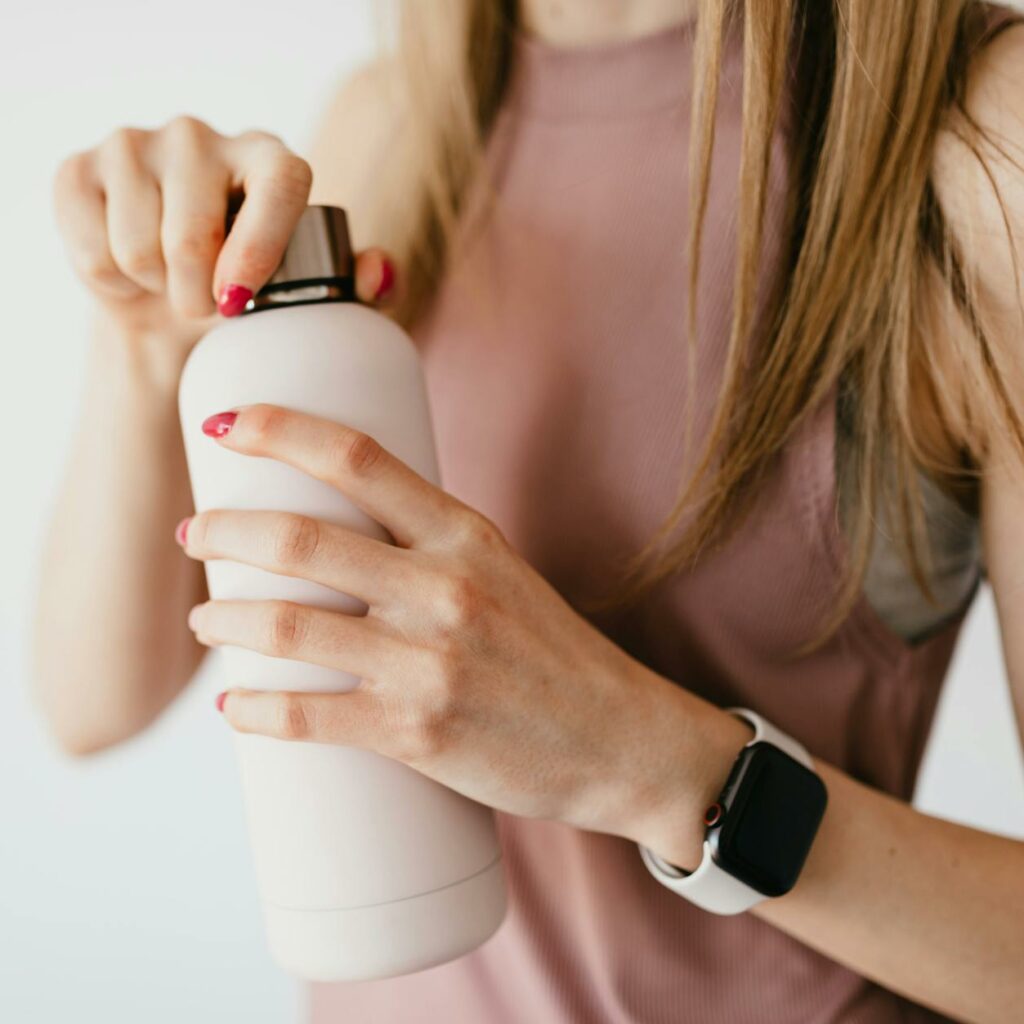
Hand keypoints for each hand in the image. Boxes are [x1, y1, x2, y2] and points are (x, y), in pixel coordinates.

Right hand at [52, 116, 393, 351]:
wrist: (167, 306)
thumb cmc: (250, 296)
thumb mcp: (309, 295)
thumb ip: (356, 286)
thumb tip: (377, 273)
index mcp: (269, 157)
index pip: (280, 181)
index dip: (261, 246)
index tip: (239, 299)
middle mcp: (202, 136)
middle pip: (194, 232)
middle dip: (199, 295)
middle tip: (208, 305)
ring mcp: (135, 145)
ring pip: (139, 248)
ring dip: (157, 290)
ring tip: (171, 283)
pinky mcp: (79, 170)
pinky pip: (94, 251)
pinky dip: (112, 282)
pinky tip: (129, 271)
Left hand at [178, 404, 730, 847]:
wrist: (618, 740)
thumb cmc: (551, 653)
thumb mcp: (500, 571)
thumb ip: (426, 544)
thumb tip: (336, 531)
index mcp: (465, 534)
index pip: (357, 457)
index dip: (280, 430)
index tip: (228, 424)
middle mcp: (444, 587)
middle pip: (301, 540)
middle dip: (224, 532)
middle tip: (195, 535)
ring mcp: (430, 662)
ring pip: (288, 628)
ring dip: (223, 621)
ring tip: (205, 623)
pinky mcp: (417, 733)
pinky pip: (307, 716)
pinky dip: (254, 711)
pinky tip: (234, 708)